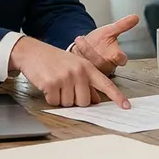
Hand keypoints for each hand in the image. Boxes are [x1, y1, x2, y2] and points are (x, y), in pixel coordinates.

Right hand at [9, 37, 130, 108]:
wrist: (32, 51)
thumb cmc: (54, 60)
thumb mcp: (74, 66)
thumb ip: (87, 82)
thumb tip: (96, 100)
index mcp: (87, 67)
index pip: (106, 84)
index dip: (117, 97)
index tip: (126, 106)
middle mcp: (78, 71)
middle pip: (85, 102)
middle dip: (75, 99)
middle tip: (65, 87)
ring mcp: (65, 77)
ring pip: (69, 104)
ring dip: (61, 98)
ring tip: (55, 83)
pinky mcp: (52, 83)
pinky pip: (55, 102)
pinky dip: (50, 98)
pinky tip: (47, 85)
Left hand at [71, 14, 138, 75]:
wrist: (84, 47)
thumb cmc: (98, 41)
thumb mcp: (109, 31)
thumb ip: (122, 25)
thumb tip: (135, 17)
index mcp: (115, 57)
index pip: (121, 59)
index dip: (119, 57)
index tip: (116, 53)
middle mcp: (106, 66)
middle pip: (102, 63)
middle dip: (91, 52)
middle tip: (82, 40)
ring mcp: (95, 71)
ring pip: (90, 66)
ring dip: (82, 53)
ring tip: (78, 41)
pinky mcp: (84, 74)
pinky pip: (81, 70)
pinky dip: (76, 60)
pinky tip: (73, 51)